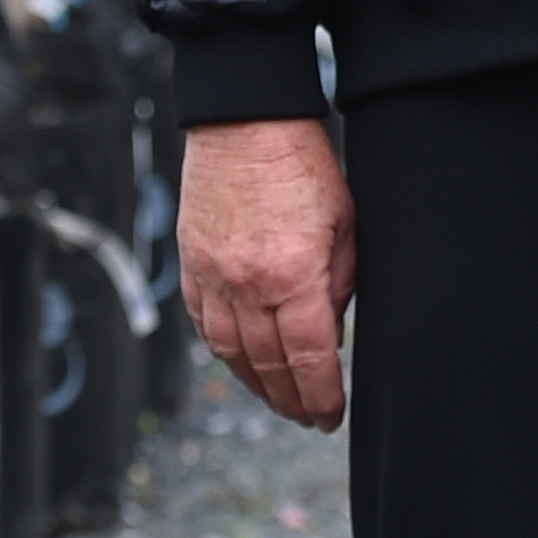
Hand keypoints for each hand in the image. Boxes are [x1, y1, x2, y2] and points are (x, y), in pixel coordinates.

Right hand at [178, 117, 357, 427]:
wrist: (244, 120)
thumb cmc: (302, 162)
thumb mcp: (344, 222)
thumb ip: (338, 283)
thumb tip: (329, 334)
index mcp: (293, 274)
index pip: (309, 359)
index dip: (322, 397)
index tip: (330, 416)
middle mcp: (248, 283)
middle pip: (268, 365)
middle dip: (291, 400)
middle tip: (308, 418)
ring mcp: (214, 275)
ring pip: (231, 352)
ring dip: (254, 384)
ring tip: (276, 399)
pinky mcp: (192, 262)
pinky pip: (203, 321)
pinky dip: (222, 349)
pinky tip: (237, 360)